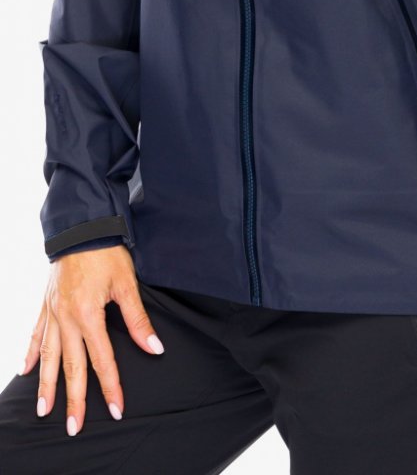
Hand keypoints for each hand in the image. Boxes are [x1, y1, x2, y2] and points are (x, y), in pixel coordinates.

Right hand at [20, 245, 164, 435]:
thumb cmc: (107, 252)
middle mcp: (66, 318)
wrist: (82, 227)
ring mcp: (52, 312)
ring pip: (47, 356)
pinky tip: (24, 371)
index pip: (102, 360)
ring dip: (46, 385)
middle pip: (71, 366)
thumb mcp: (127, 284)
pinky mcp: (46, 304)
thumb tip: (154, 347)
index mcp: (88, 315)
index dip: (111, 387)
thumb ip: (138, 319)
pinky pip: (35, 333)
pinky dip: (29, 353)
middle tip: (73, 428)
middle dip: (74, 399)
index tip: (116, 410)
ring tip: (44, 410)